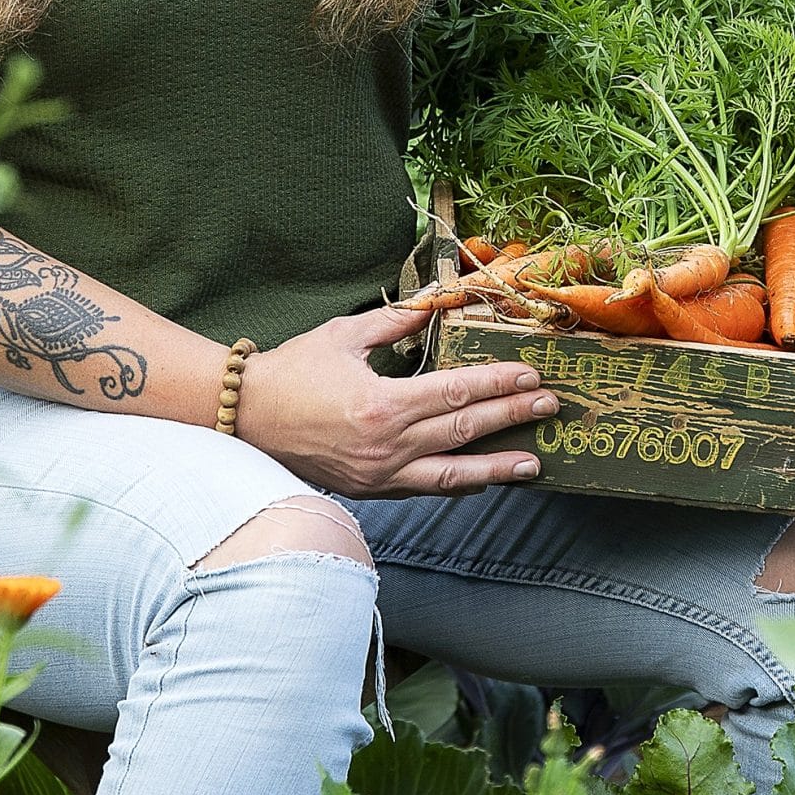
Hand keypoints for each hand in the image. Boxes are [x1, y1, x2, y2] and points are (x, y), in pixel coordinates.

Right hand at [234, 306, 554, 496]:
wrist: (245, 419)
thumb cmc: (292, 371)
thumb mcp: (345, 335)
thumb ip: (397, 323)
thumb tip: (438, 304)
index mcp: (383, 404)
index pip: (456, 392)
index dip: (497, 384)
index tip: (529, 376)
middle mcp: (386, 446)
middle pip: (464, 431)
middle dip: (511, 417)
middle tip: (549, 407)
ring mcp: (379, 475)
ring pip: (452, 474)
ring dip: (497, 467)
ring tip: (534, 463)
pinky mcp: (370, 490)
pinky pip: (425, 488)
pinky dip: (458, 483)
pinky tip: (482, 478)